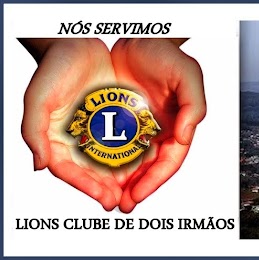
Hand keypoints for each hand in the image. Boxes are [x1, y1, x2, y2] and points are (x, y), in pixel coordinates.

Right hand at [19, 38, 125, 210]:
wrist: (78, 43)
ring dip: (123, 180)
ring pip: (111, 162)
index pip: (69, 172)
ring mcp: (97, 131)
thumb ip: (34, 133)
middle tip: (125, 203)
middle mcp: (76, 140)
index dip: (86, 187)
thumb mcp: (38, 99)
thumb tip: (38, 165)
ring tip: (137, 193)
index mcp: (55, 140)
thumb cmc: (53, 70)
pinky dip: (135, 157)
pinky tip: (146, 169)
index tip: (105, 198)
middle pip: (92, 173)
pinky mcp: (116, 120)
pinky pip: (127, 143)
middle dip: (108, 190)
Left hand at [110, 38, 206, 212]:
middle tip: (121, 205)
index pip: (169, 162)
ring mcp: (138, 128)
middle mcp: (158, 132)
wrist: (136, 37)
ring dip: (121, 182)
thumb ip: (193, 107)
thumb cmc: (166, 54)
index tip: (138, 195)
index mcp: (178, 127)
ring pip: (130, 162)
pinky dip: (105, 161)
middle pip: (149, 169)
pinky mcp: (118, 120)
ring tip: (107, 198)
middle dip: (137, 189)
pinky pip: (111, 145)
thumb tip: (184, 137)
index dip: (155, 181)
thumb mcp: (188, 76)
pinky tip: (94, 173)